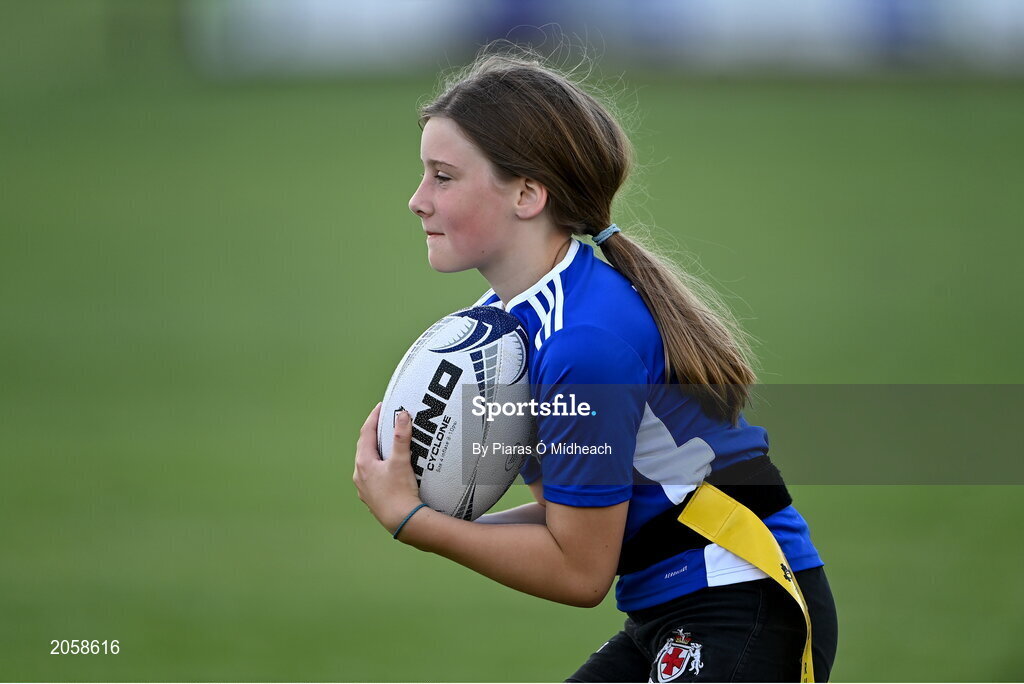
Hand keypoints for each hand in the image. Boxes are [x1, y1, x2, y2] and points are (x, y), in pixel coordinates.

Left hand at [352, 402, 422, 533]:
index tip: (381, 406)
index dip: (373, 417)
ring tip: (385, 444)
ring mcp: (364, 488)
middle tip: (383, 421)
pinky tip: (386, 470)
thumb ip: (401, 437)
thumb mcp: (401, 461)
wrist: (401, 521)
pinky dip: (378, 467)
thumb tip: (402, 415)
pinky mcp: (371, 498)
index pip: (366, 433)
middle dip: (373, 433)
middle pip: (364, 447)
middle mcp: (359, 474)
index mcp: (364, 462)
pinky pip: (372, 477)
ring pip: (367, 463)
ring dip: (374, 451)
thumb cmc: (400, 492)